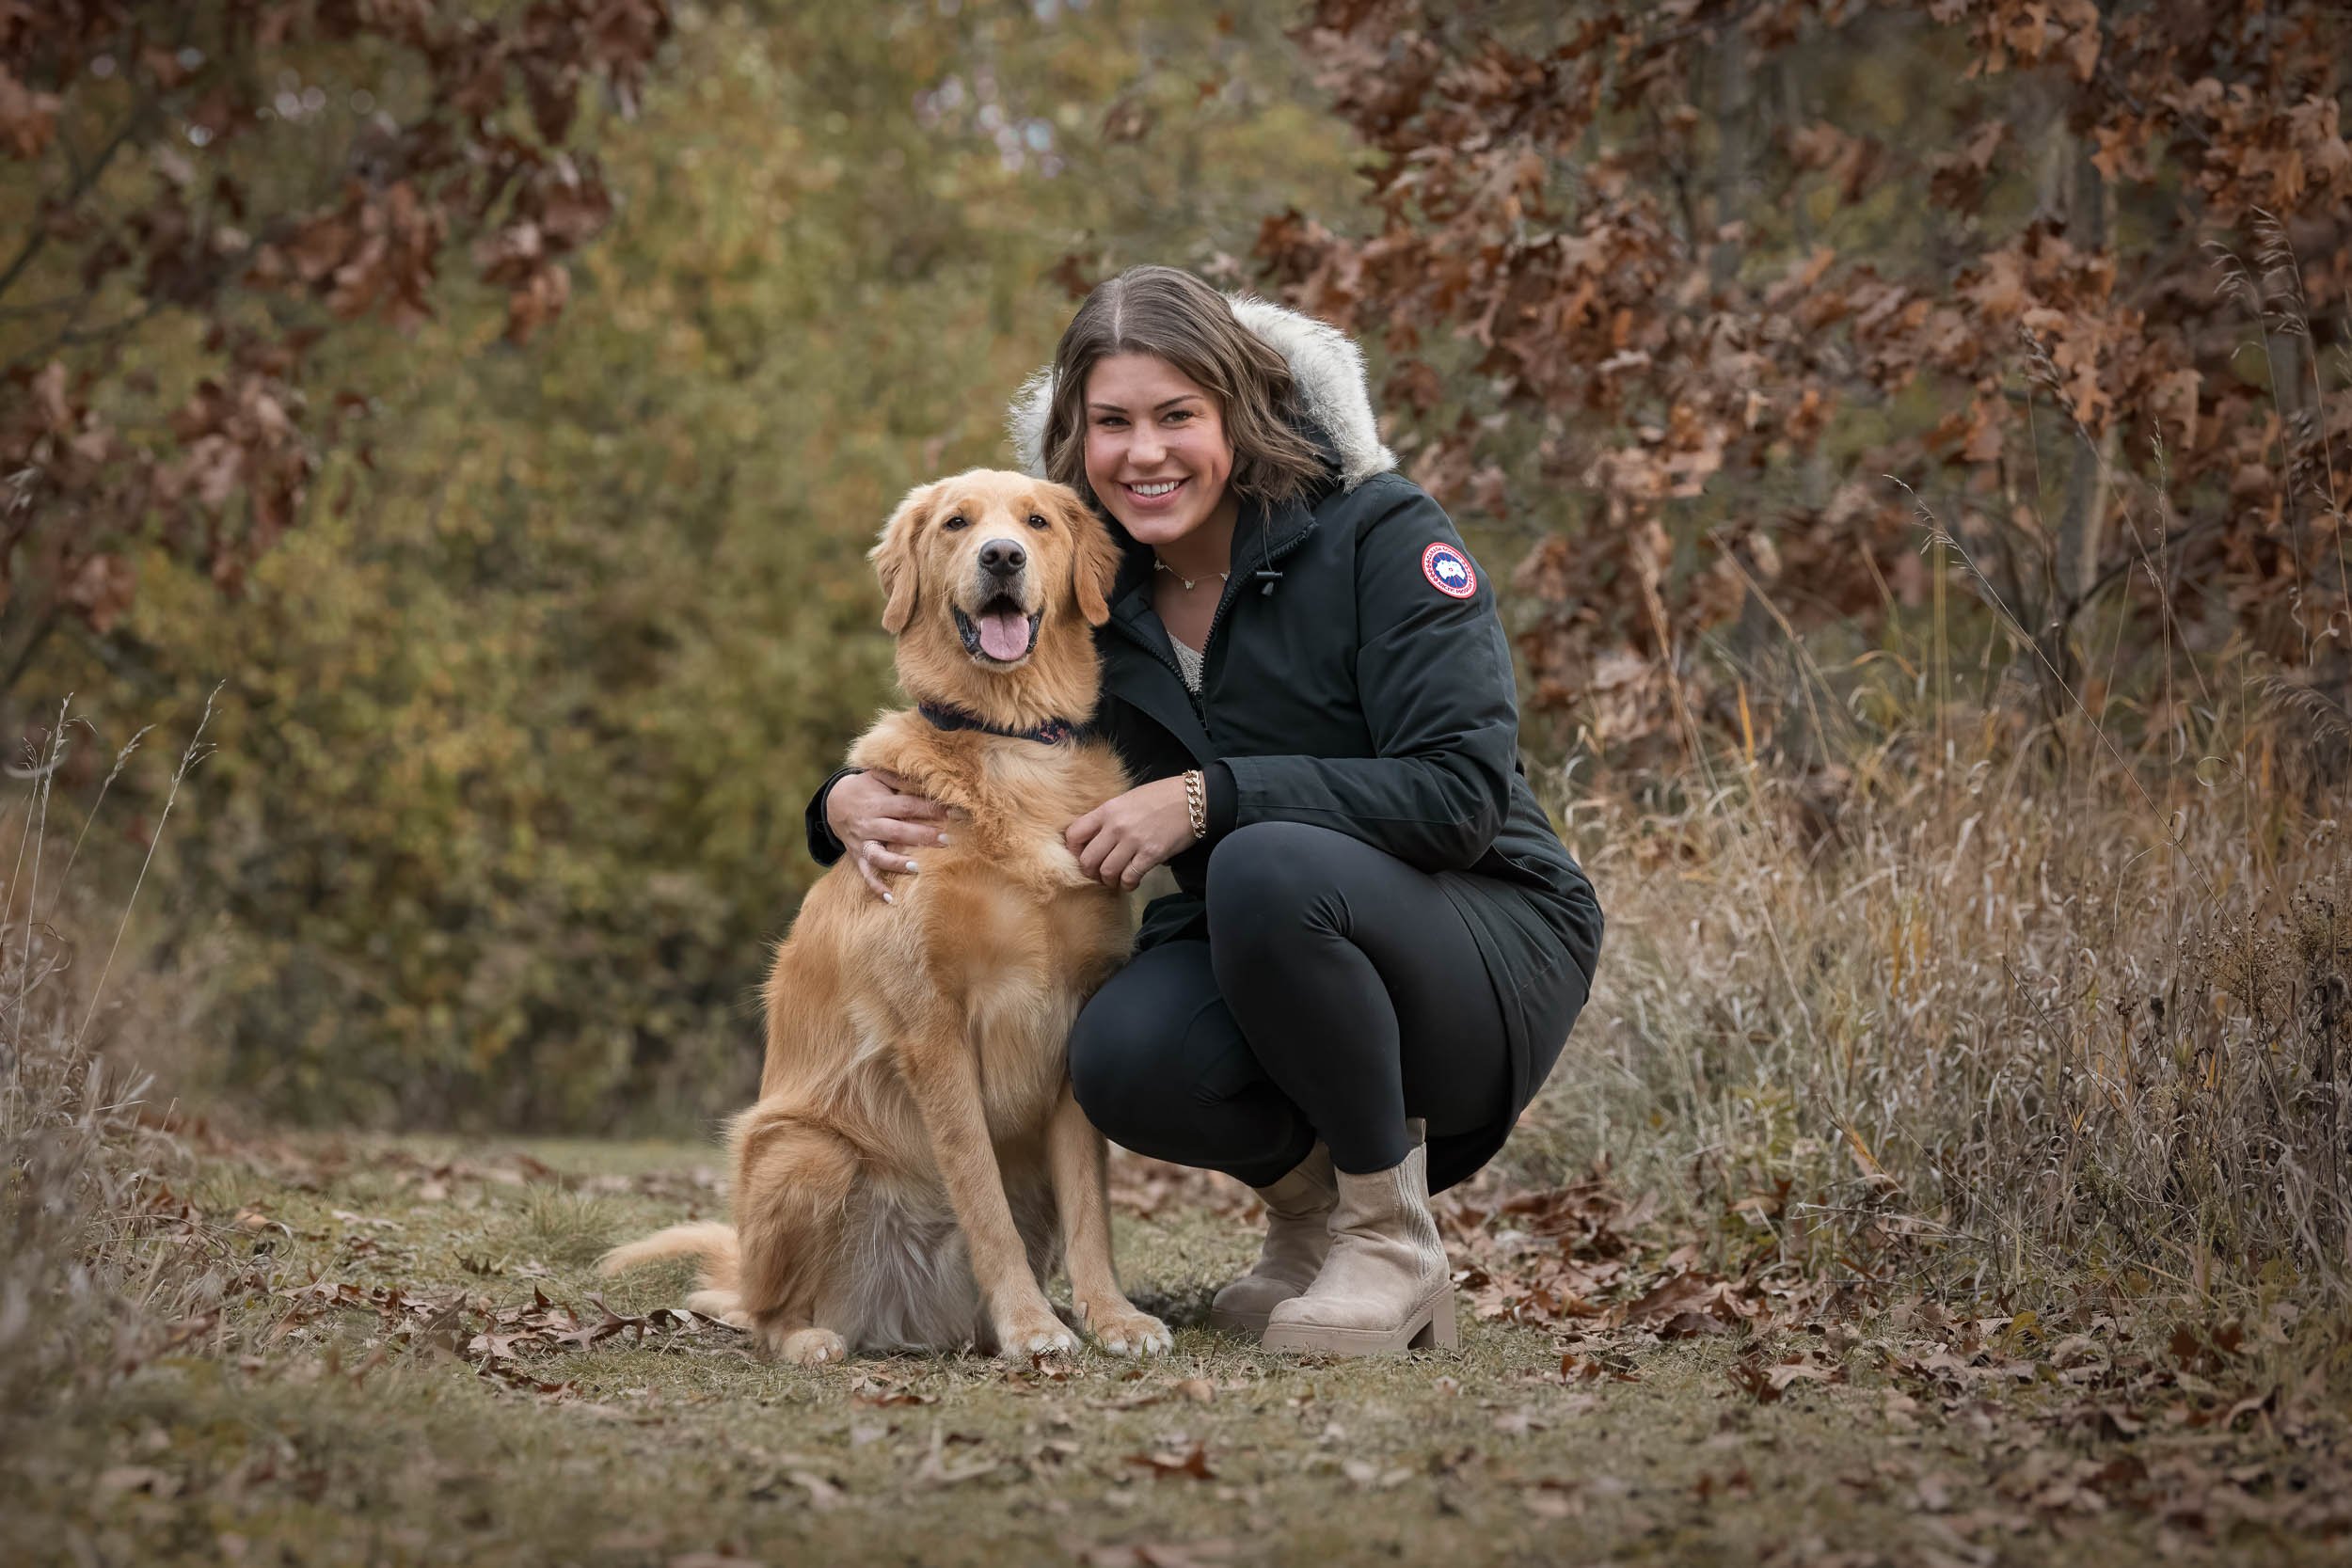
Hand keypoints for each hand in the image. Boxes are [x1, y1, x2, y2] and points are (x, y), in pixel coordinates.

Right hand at [826, 767, 954, 901]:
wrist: (833, 803)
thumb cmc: (865, 788)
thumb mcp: (877, 776)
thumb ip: (899, 777)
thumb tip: (927, 775)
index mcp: (878, 803)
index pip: (907, 806)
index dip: (930, 809)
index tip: (954, 813)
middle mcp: (870, 824)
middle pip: (897, 831)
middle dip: (922, 836)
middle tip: (947, 840)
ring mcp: (863, 842)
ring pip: (878, 855)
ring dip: (896, 863)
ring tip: (917, 868)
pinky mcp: (857, 856)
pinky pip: (866, 873)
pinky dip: (876, 887)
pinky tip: (890, 899)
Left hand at [1065, 776, 1195, 889]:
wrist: (1193, 799)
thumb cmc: (1161, 797)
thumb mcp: (1128, 799)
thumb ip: (1109, 817)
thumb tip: (1095, 838)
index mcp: (1107, 810)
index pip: (1074, 834)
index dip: (1074, 850)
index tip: (1082, 855)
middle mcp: (1116, 826)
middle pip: (1087, 859)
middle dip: (1090, 872)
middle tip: (1098, 873)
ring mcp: (1133, 841)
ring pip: (1107, 872)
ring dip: (1109, 880)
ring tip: (1116, 879)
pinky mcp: (1151, 855)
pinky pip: (1129, 877)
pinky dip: (1128, 884)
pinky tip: (1132, 881)